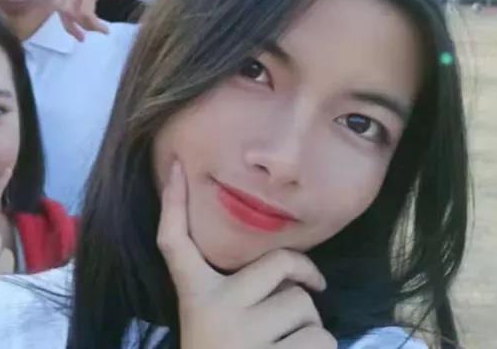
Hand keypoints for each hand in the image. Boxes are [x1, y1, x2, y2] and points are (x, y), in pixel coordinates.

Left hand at [49, 0, 146, 40]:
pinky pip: (85, 13)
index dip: (63, 16)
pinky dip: (94, 25)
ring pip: (71, 11)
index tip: (74, 30)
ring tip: (97, 31)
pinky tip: (105, 30)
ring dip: (84, 26)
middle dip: (70, 25)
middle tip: (82, 38)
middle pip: (60, 5)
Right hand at [157, 162, 333, 348]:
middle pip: (282, 268)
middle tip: (303, 296)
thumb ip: (233, 287)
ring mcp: (245, 342)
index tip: (175, 165)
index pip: (174, 241)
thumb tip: (266, 256)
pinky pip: (322, 344)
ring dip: (313, 330)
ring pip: (310, 313)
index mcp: (196, 296)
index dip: (173, 201)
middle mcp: (216, 314)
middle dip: (304, 284)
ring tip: (291, 346)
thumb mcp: (211, 319)